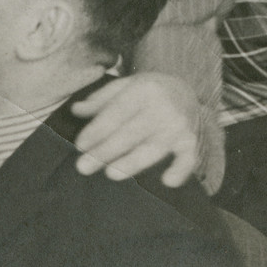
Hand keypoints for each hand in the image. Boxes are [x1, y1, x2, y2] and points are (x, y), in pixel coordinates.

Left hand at [71, 72, 201, 187]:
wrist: (186, 90)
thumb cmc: (149, 91)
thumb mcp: (126, 85)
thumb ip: (101, 99)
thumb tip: (75, 110)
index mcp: (144, 89)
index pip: (116, 112)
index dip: (97, 130)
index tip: (80, 145)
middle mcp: (163, 106)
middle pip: (130, 133)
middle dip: (105, 151)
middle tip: (83, 167)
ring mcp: (178, 125)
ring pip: (153, 149)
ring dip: (132, 162)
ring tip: (110, 173)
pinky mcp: (191, 141)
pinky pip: (188, 158)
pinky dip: (180, 170)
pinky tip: (167, 181)